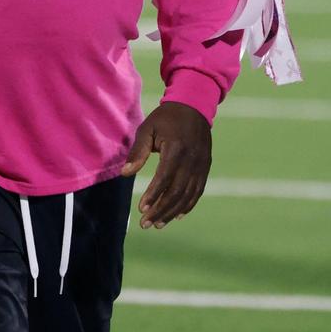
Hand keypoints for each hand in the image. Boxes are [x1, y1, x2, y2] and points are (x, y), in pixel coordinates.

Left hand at [121, 102, 210, 228]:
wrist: (194, 107)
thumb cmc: (165, 118)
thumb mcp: (147, 129)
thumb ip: (137, 152)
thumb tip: (125, 174)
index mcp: (177, 149)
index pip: (165, 178)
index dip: (153, 195)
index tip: (141, 209)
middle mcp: (192, 160)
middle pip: (177, 192)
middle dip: (160, 210)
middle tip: (145, 223)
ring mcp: (201, 165)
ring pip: (188, 195)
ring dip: (172, 212)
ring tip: (158, 224)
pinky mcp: (205, 167)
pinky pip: (198, 191)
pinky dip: (188, 206)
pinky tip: (176, 216)